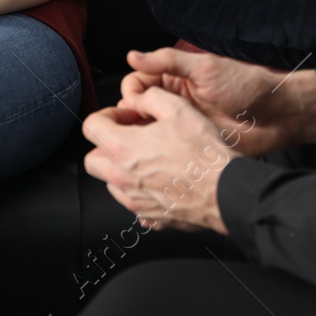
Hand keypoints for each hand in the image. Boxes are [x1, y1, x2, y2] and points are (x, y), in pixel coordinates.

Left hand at [83, 87, 234, 234]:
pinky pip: (134, 203)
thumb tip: (138, 100)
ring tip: (148, 157)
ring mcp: (134, 201)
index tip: (126, 116)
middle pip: (92, 160)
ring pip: (111, 183)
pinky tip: (161, 180)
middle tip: (129, 137)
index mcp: (122, 148)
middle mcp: (121, 178)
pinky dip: (140, 190)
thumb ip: (150, 97)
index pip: (91, 127)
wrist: (224, 191)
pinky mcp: (150, 217)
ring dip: (121, 168)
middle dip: (105, 145)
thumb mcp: (177, 107)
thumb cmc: (202, 152)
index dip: (106, 115)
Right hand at [118, 47, 315, 157]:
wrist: (276, 116)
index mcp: (175, 78)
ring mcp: (181, 125)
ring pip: (147, 131)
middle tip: (133, 127)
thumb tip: (133, 55)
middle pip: (136, 109)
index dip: (131, 93)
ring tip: (140, 144)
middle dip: (129, 117)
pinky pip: (165, 150)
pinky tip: (153, 157)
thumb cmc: (245, 86)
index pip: (137, 82)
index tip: (133, 104)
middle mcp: (174, 100)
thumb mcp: (206, 69)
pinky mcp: (190, 146)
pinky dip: (154, 153)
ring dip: (139, 137)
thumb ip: (169, 61)